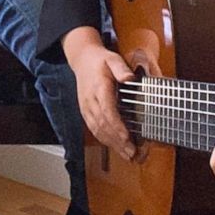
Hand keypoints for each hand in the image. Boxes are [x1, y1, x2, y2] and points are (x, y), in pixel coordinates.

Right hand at [66, 30, 141, 163]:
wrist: (82, 60)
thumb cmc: (100, 60)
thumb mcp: (113, 59)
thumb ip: (121, 69)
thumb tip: (130, 78)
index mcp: (98, 88)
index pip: (107, 110)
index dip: (116, 126)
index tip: (127, 137)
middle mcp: (90, 101)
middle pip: (103, 125)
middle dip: (117, 141)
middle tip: (132, 152)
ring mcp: (86, 108)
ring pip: (98, 130)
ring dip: (112, 144)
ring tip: (127, 155)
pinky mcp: (86, 112)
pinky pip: (94, 129)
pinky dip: (105, 140)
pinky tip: (116, 147)